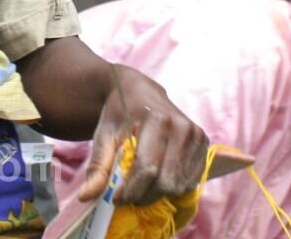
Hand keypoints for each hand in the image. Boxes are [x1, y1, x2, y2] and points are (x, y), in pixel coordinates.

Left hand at [77, 65, 208, 205]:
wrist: (140, 91)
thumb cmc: (119, 114)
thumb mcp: (103, 135)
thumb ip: (97, 167)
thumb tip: (86, 197)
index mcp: (156, 119)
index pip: (147, 168)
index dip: (131, 190)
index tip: (116, 198)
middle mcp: (181, 126)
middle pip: (165, 181)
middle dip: (144, 195)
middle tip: (128, 195)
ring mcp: (196, 135)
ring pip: (179, 185)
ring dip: (158, 193)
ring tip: (141, 184)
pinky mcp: (204, 144)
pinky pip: (190, 181)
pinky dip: (172, 187)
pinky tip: (157, 177)